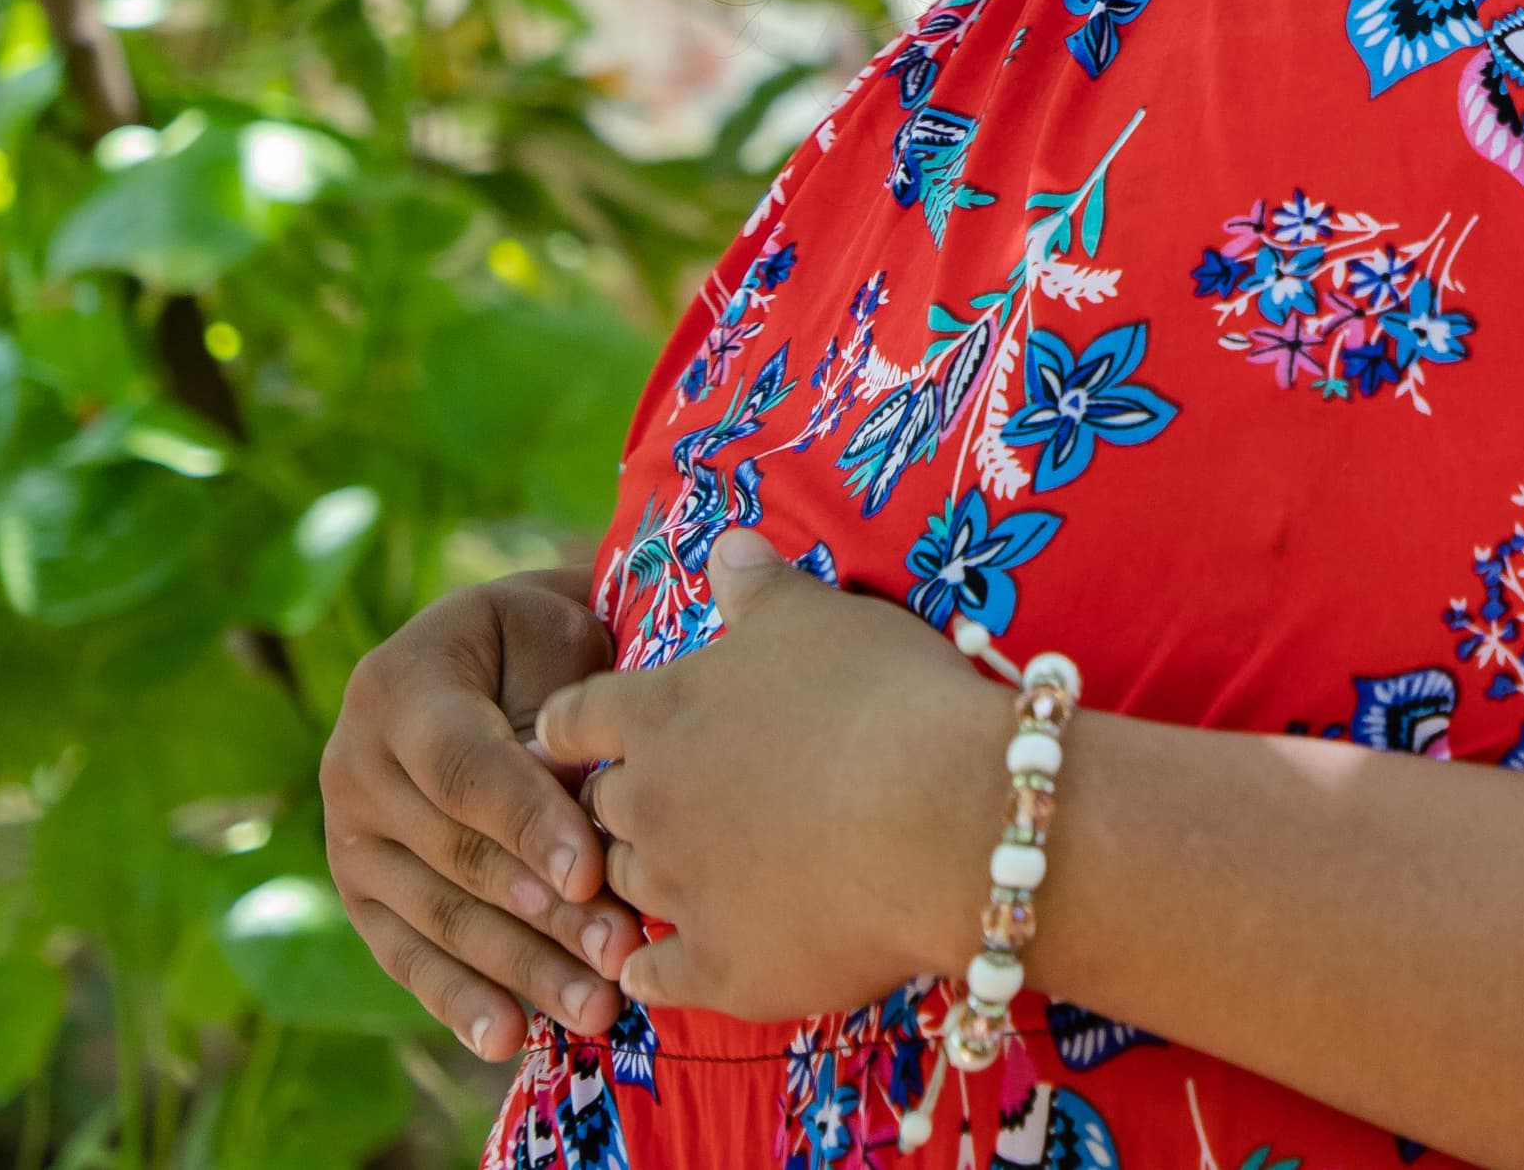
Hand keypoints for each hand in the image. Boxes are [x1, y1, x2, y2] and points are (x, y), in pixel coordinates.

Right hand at [320, 569, 642, 1059]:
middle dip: (544, 915)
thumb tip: (581, 801)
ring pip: (440, 915)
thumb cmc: (545, 642)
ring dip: (519, 968)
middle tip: (618, 958)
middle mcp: (354, 764)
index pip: (466, 769)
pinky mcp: (361, 892)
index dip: (527, 824)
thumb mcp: (555, 639)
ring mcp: (349, 836)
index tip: (589, 875)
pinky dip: (459, 998)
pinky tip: (506, 1038)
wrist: (496, 651)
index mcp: (398, 687)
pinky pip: (407, 952)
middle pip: (457, 855)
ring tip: (594, 1007)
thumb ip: (560, 714)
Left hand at [536, 531, 1009, 1023]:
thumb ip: (763, 586)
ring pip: (626, 888)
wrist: (950, 818)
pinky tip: (666, 968)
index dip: (576, 725)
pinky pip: (656, 980)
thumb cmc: (886, 697)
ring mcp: (680, 893)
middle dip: (625, 804)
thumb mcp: (823, 617)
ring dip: (648, 880)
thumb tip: (726, 544)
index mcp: (661, 712)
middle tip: (665, 802)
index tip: (573, 734)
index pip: (576, 717)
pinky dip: (657, 972)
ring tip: (685, 875)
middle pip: (599, 807)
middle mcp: (650, 803)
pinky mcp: (722, 969)